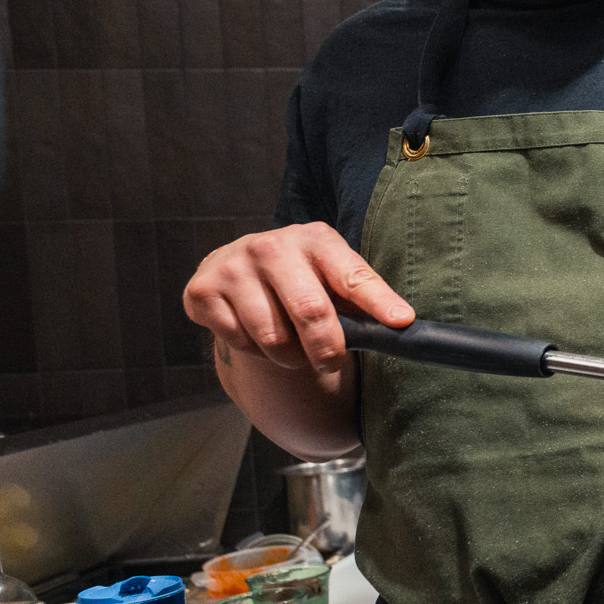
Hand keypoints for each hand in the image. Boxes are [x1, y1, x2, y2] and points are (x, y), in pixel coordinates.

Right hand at [184, 223, 414, 375]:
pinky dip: (253, 351)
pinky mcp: (202, 291)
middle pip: (310, 312)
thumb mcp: (334, 276)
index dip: (378, 301)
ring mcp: (233, 267)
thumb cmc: (302, 277)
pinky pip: (238, 342)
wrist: (239, 268)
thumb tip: (401, 324)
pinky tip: (255, 332)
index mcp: (315, 239)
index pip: (352, 275)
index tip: (400, 322)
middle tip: (331, 364)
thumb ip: (363, 297)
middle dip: (327, 348)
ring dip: (288, 356)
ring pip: (273, 337)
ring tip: (291, 345)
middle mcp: (271, 246)